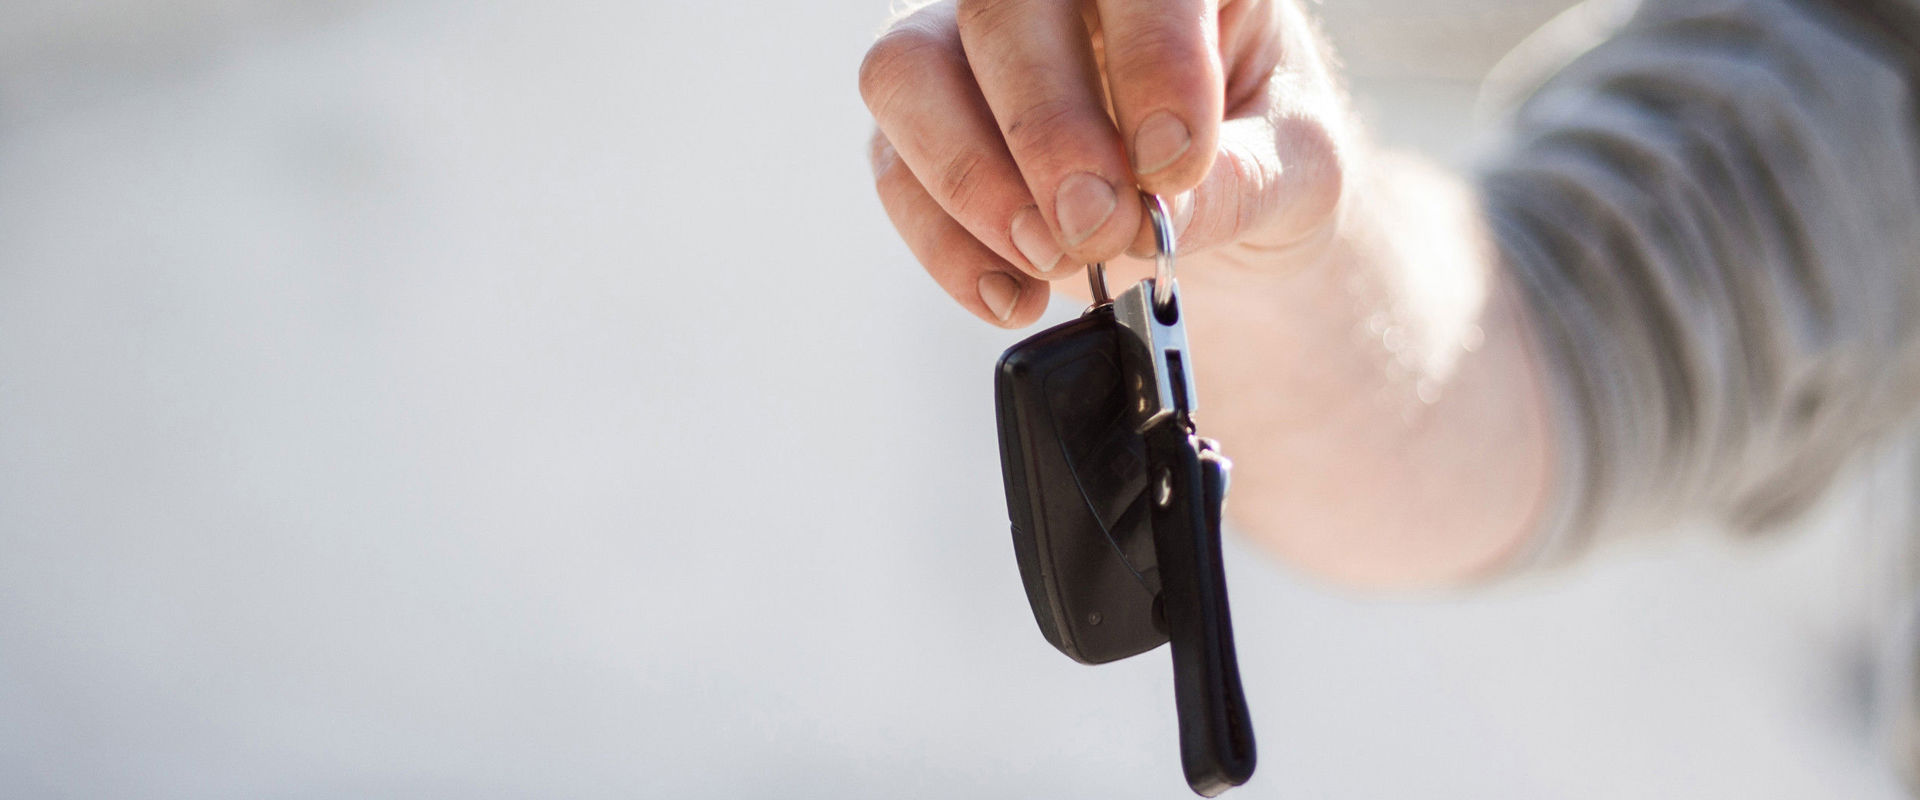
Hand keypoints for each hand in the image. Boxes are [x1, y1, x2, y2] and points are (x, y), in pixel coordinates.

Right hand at [859, 0, 1347, 325]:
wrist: (1220, 228)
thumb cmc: (1262, 166)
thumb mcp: (1296, 175)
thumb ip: (1240, 184)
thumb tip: (1153, 211)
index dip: (1152, 58)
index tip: (1176, 164)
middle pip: (1001, 8)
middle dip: (1046, 127)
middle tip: (1100, 228)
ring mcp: (973, 50)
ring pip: (908, 71)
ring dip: (971, 180)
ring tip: (1051, 260)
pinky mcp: (922, 130)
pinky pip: (893, 169)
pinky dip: (946, 246)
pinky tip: (1015, 295)